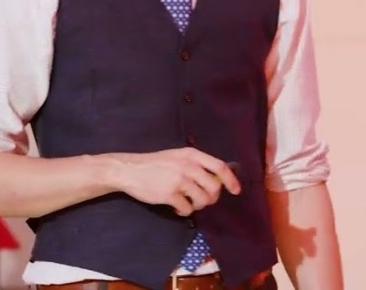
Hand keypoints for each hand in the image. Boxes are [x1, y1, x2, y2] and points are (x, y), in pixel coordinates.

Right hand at [110, 148, 241, 215]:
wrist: (130, 170)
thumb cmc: (155, 164)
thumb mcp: (178, 157)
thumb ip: (197, 165)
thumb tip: (219, 181)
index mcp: (192, 154)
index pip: (220, 166)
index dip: (231, 180)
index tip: (236, 191)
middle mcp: (188, 166)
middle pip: (214, 187)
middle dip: (211, 197)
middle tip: (202, 199)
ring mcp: (179, 180)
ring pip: (203, 200)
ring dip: (198, 205)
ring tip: (188, 202)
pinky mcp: (169, 194)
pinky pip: (187, 209)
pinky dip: (184, 211)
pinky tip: (176, 207)